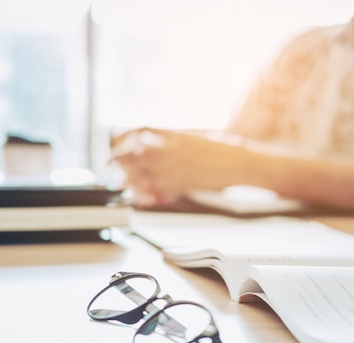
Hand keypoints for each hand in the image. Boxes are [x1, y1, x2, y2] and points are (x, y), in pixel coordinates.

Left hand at [110, 127, 243, 205]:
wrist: (243, 162)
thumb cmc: (227, 150)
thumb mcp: (199, 136)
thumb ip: (177, 139)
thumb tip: (159, 140)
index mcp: (177, 134)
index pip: (142, 132)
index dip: (124, 139)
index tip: (116, 146)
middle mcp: (174, 149)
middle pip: (137, 153)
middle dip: (120, 161)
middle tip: (110, 167)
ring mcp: (179, 166)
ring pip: (145, 173)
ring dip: (131, 180)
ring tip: (123, 185)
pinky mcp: (185, 183)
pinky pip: (160, 190)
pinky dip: (149, 196)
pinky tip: (142, 199)